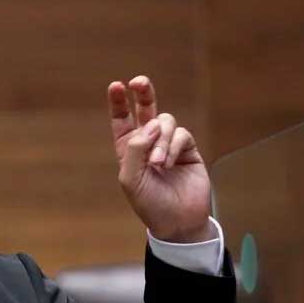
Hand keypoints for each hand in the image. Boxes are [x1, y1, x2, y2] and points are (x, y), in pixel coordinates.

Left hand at [108, 76, 213, 242]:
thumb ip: (135, 149)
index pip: (122, 120)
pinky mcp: (187, 149)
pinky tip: (168, 164)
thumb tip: (150, 124)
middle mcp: (148, 143)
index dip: (119, 102)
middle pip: (146, 109)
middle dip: (143, 92)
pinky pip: (181, 134)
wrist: (177, 220)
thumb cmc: (149, 203)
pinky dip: (172, 146)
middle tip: (139, 82)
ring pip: (165, 121)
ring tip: (158, 163)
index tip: (116, 85)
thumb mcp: (131, 179)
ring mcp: (169, 144)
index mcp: (129, 150)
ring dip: (160, 139)